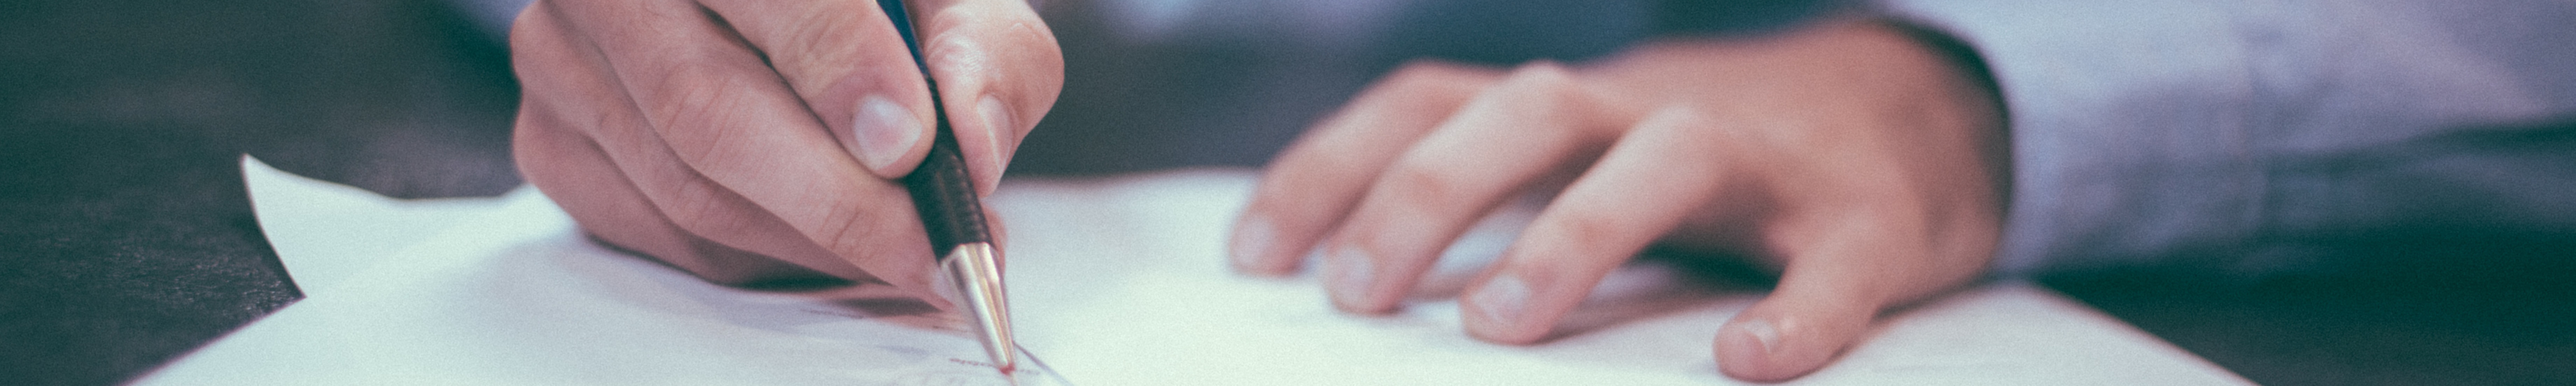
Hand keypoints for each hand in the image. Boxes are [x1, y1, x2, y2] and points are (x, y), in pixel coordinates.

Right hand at [508, 0, 1060, 303]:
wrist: (777, 17)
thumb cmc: (870, 9)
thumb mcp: (951, 3)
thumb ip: (981, 58)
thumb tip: (968, 147)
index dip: (841, 70)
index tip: (911, 146)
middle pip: (708, 107)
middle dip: (835, 200)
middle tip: (926, 246)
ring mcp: (565, 56)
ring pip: (685, 185)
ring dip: (809, 240)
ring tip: (900, 249)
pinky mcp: (552, 138)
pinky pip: (658, 229)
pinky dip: (756, 254)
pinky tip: (819, 240)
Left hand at [1227, 19, 2004, 380]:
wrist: (1916, 110)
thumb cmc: (1711, 163)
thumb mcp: (1587, 158)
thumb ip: (1491, 201)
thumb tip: (1351, 283)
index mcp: (1573, 108)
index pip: (1428, 102)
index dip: (1332, 166)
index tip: (1254, 254)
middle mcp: (1652, 112)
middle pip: (1529, 110)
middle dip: (1430, 193)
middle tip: (1356, 294)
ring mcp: (1766, 161)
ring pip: (1664, 158)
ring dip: (1574, 232)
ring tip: (1501, 324)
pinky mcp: (1867, 219)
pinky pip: (1831, 262)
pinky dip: (1796, 311)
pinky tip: (1750, 363)